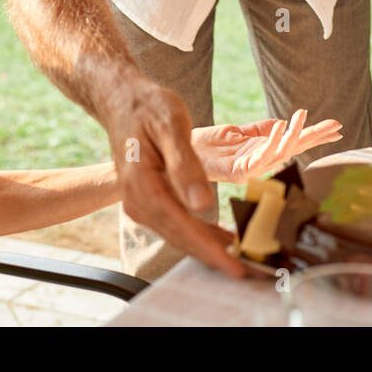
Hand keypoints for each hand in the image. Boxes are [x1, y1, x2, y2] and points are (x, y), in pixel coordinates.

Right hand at [104, 77, 245, 278]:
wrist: (121, 99)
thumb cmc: (147, 106)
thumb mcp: (171, 125)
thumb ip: (186, 165)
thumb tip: (203, 204)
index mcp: (142, 185)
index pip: (181, 227)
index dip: (210, 250)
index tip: (236, 267)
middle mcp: (138, 201)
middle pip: (181, 238)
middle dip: (216, 257)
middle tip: (250, 272)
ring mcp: (140, 203)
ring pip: (179, 235)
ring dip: (209, 248)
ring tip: (243, 259)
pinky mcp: (148, 200)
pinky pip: (176, 224)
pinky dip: (200, 234)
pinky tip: (222, 237)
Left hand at [190, 109, 342, 182]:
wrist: (174, 153)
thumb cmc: (204, 146)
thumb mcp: (235, 133)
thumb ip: (259, 130)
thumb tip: (284, 123)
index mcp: (261, 152)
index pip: (294, 143)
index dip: (314, 135)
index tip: (336, 127)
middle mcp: (258, 162)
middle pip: (293, 149)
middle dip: (313, 138)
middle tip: (335, 127)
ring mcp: (248, 168)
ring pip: (279, 154)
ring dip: (293, 136)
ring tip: (303, 119)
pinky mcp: (235, 172)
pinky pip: (258, 159)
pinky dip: (271, 143)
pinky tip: (281, 127)